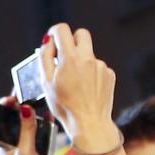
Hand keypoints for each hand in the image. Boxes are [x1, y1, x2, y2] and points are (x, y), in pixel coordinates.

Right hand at [40, 24, 118, 154]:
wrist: (89, 124)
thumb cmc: (65, 107)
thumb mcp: (46, 82)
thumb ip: (45, 57)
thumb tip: (48, 42)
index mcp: (70, 58)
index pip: (62, 29)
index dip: (55, 33)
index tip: (52, 41)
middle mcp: (88, 58)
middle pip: (81, 34)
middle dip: (71, 40)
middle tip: (64, 56)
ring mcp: (101, 66)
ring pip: (89, 53)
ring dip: (81, 61)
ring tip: (75, 83)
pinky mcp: (109, 74)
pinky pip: (98, 67)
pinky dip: (91, 73)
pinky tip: (86, 89)